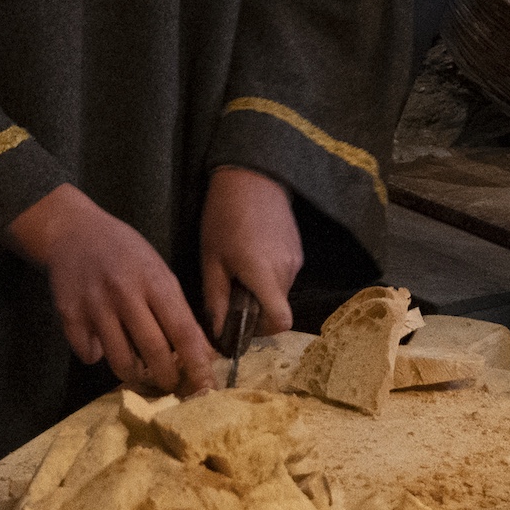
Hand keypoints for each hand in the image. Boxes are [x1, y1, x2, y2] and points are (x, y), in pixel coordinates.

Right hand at [0, 183, 215, 392]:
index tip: (206, 387)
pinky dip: (97, 355)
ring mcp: (95, 305)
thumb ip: (178, 310)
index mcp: (155, 281)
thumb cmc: (124, 251)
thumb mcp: (158, 271)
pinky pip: (88, 353)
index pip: (183, 331)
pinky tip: (101, 344)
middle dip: (167, 377)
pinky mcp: (69, 315)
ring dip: (134, 376)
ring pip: (120, 360)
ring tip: (140, 375)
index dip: (197, 364)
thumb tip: (202, 352)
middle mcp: (125, 293)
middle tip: (170, 384)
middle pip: (153, 351)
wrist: (74, 231)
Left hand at [197, 168, 304, 359]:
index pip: (281, 321)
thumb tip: (218, 333)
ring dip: (262, 291)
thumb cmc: (224, 217)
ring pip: (281, 292)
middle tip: (231, 293)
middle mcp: (287, 270)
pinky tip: (251, 254)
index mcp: (265, 275)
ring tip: (239, 269)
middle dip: (256, 309)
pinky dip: (269, 275)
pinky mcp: (298, 249)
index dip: (263, 331)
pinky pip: (284, 275)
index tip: (242, 322)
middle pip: (278, 308)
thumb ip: (216, 300)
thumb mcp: (212, 260)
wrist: (252, 176)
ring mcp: (296, 259)